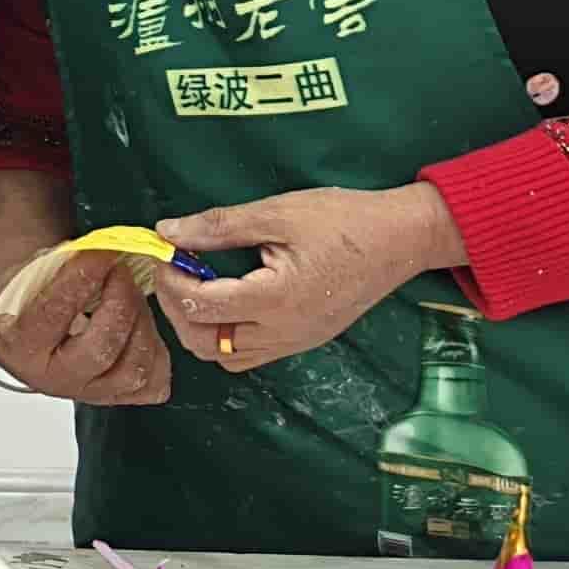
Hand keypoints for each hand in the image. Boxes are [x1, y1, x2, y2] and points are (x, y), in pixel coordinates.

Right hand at [0, 243, 171, 406]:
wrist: (23, 331)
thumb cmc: (27, 300)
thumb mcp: (27, 277)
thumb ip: (59, 264)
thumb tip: (104, 248)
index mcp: (21, 345)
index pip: (53, 313)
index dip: (81, 279)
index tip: (101, 254)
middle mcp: (53, 378)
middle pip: (101, 348)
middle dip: (120, 302)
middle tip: (121, 272)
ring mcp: (88, 393)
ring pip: (134, 370)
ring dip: (142, 324)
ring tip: (133, 296)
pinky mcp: (116, 397)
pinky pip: (153, 384)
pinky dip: (156, 352)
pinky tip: (142, 326)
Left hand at [152, 186, 466, 374]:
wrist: (403, 238)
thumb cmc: (344, 220)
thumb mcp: (277, 213)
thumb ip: (219, 226)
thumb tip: (167, 232)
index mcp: (275, 299)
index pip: (200, 305)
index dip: (171, 280)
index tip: (165, 252)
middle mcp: (283, 331)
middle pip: (204, 343)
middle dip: (177, 309)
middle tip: (173, 273)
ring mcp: (295, 341)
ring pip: (225, 356)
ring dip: (199, 328)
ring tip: (195, 287)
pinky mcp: (304, 340)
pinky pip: (250, 354)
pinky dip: (225, 336)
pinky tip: (226, 300)